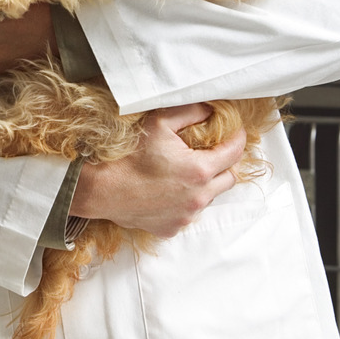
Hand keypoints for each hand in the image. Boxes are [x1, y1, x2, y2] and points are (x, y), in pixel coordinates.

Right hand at [70, 104, 245, 236]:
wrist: (102, 189)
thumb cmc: (129, 155)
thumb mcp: (160, 122)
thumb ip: (190, 112)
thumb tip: (210, 109)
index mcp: (199, 170)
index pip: (234, 153)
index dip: (237, 138)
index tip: (235, 132)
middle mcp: (198, 197)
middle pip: (230, 179)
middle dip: (226, 163)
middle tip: (213, 151)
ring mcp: (186, 216)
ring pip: (209, 197)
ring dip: (205, 184)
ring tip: (185, 171)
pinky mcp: (173, 228)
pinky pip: (189, 213)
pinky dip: (186, 201)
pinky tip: (169, 190)